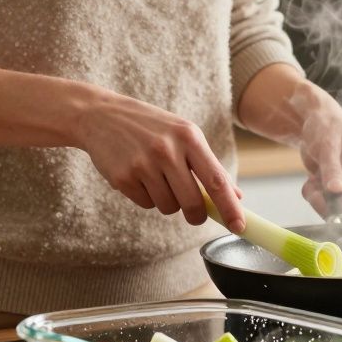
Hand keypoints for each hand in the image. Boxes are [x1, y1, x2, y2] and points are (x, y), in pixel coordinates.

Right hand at [72, 90, 245, 231]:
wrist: (102, 115)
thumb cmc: (150, 127)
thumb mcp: (183, 135)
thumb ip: (209, 165)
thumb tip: (236, 196)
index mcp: (188, 137)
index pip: (216, 180)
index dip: (230, 207)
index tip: (240, 226)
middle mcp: (167, 150)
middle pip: (192, 202)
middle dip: (196, 215)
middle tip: (193, 212)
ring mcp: (143, 164)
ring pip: (168, 207)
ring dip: (167, 201)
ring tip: (156, 177)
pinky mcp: (123, 177)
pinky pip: (146, 204)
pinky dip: (146, 197)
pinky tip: (138, 176)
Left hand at [292, 84, 341, 216]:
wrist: (312, 117)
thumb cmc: (325, 123)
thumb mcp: (327, 145)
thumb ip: (332, 168)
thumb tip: (338, 190)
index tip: (336, 216)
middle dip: (330, 203)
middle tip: (315, 192)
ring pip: (336, 204)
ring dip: (319, 198)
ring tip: (311, 183)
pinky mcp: (337, 184)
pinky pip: (325, 199)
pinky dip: (314, 194)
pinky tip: (310, 181)